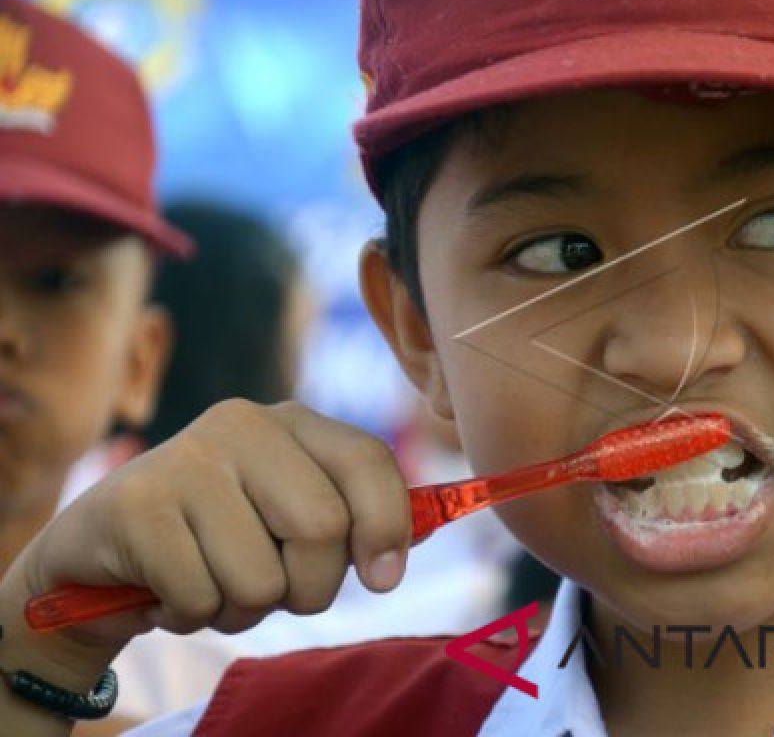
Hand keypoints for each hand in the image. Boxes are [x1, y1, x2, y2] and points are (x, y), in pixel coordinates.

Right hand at [3, 399, 411, 662]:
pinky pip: (201, 598)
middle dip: (310, 589)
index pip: (368, 461)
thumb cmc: (217, 542)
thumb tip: (410, 545)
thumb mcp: (290, 520)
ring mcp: (186, 457)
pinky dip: (190, 616)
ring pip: (262, 578)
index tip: (383, 579)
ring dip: (242, 610)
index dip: (388, 527)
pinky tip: (165, 588)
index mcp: (293, 421)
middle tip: (273, 591)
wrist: (98, 554)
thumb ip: (352, 522)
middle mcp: (243, 422)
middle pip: (324, 528)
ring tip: (210, 582)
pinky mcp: (136, 505)